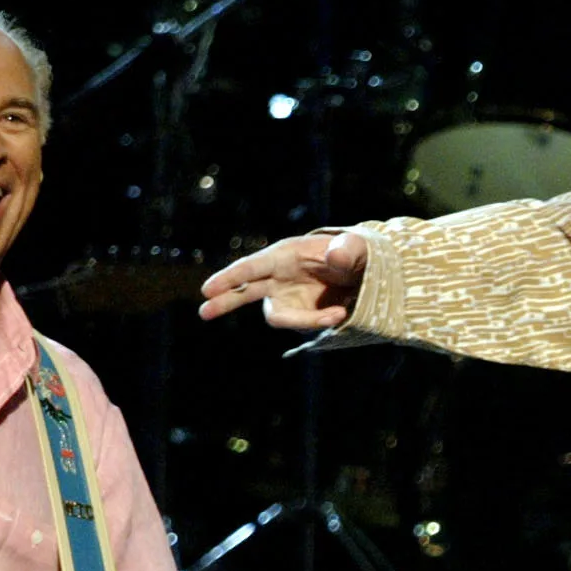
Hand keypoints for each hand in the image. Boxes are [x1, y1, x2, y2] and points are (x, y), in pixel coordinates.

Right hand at [197, 231, 368, 327]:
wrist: (367, 274)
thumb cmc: (356, 253)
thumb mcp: (357, 247)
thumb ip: (348, 249)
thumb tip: (336, 254)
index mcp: (284, 255)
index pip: (251, 267)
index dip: (229, 278)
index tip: (208, 289)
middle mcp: (279, 277)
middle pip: (244, 291)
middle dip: (224, 301)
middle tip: (204, 312)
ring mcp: (288, 297)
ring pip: (278, 316)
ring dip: (303, 320)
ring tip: (338, 315)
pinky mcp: (299, 313)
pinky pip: (301, 324)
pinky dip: (318, 322)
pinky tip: (341, 313)